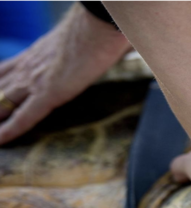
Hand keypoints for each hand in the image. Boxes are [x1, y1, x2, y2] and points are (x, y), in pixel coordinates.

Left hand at [0, 4, 130, 144]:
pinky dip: (10, 130)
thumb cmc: (101, 27)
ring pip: (2, 102)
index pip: (6, 71)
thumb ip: (89, 50)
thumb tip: (119, 50)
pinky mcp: (49, 92)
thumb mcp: (84, 40)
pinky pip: (24, 116)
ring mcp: (37, 79)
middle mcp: (30, 65)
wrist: (102, 22)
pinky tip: (1, 142)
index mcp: (38, 53)